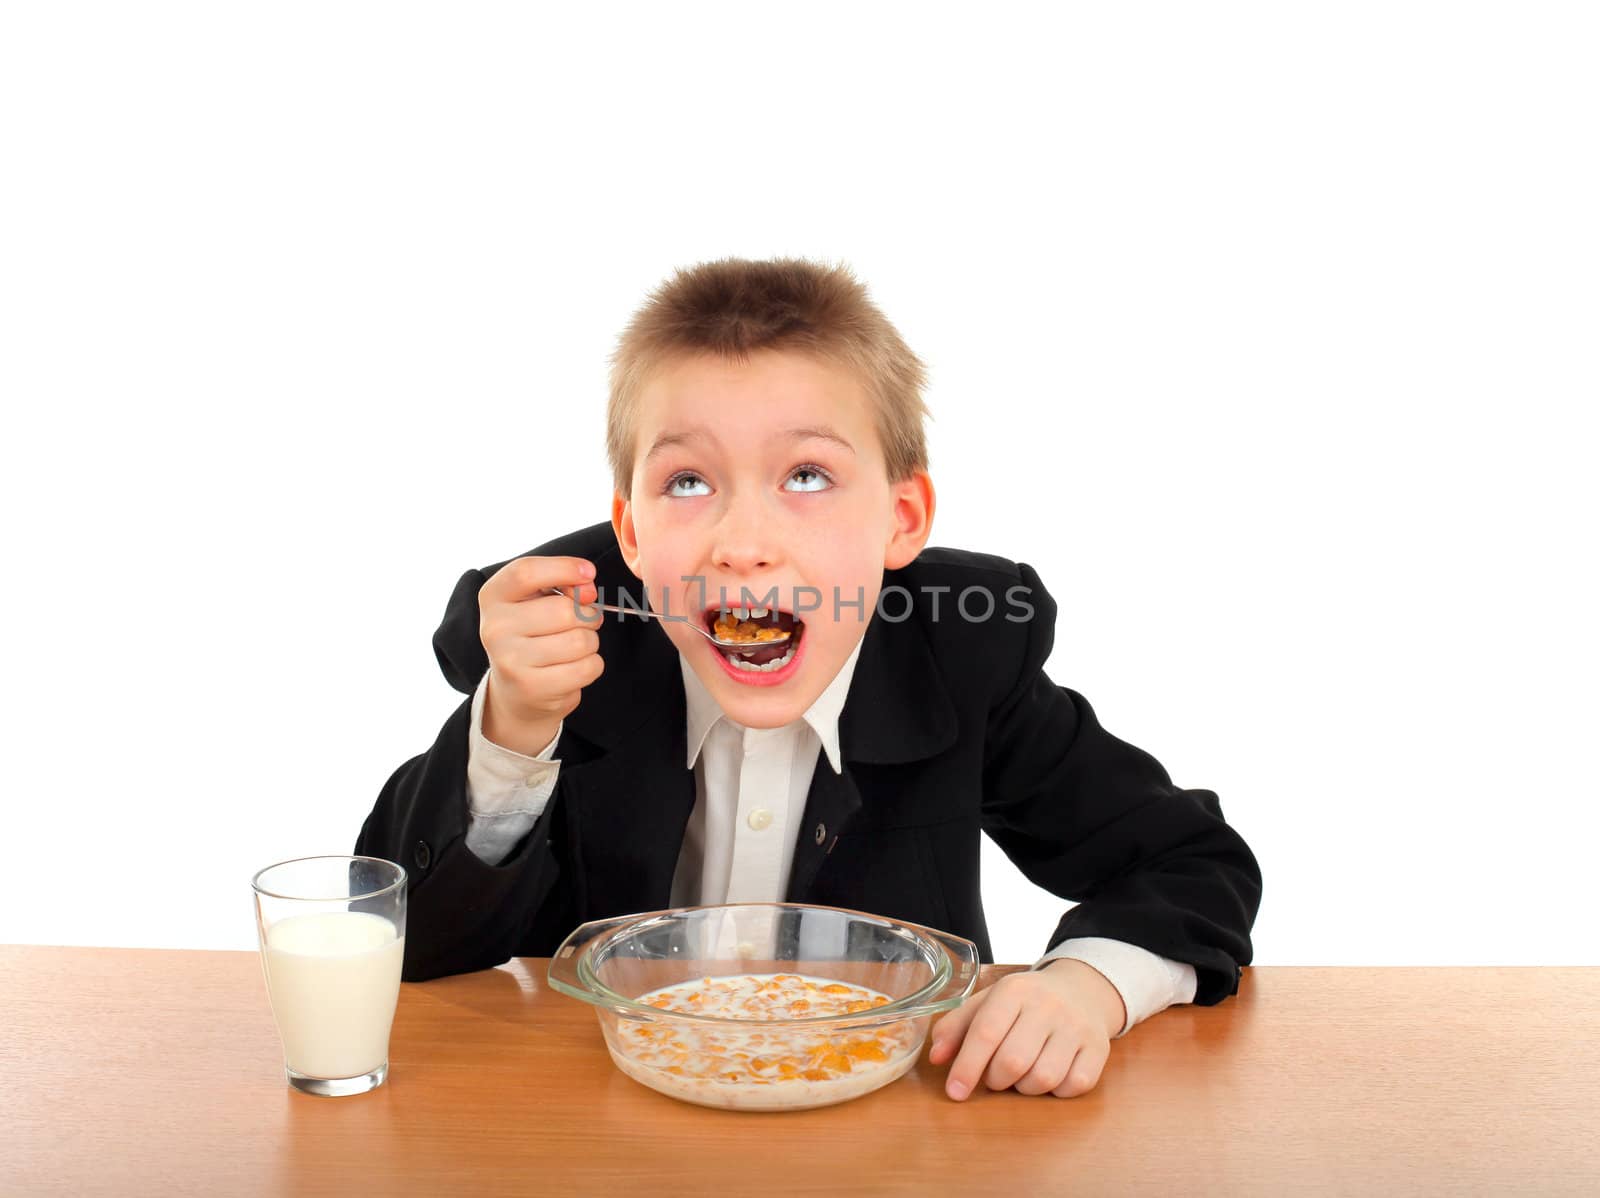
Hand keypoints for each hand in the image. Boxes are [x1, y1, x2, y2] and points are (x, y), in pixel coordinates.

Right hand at [478, 556, 604, 754]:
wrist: (515, 689)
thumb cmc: (532, 635)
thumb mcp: (536, 601)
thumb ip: (562, 584)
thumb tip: (588, 589)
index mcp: (493, 597)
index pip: (527, 572)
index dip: (565, 568)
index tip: (588, 573)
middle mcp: (495, 628)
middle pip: (564, 610)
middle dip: (588, 614)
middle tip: (583, 621)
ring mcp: (511, 660)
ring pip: (580, 641)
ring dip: (590, 642)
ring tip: (574, 646)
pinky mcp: (532, 687)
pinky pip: (587, 667)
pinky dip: (591, 665)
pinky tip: (573, 666)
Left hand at [927, 959, 1126, 1099]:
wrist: (1081, 990)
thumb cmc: (1025, 1002)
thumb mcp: (988, 1002)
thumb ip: (957, 1026)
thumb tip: (936, 1058)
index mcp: (1014, 990)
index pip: (985, 1032)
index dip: (966, 1067)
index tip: (955, 1092)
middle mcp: (1048, 1005)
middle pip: (1012, 1061)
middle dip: (996, 1080)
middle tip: (995, 1076)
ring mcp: (1077, 1027)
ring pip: (1043, 1079)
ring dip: (1025, 1087)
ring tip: (1023, 1073)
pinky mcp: (1099, 1048)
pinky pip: (1073, 1086)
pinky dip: (1056, 1091)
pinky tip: (1051, 1075)